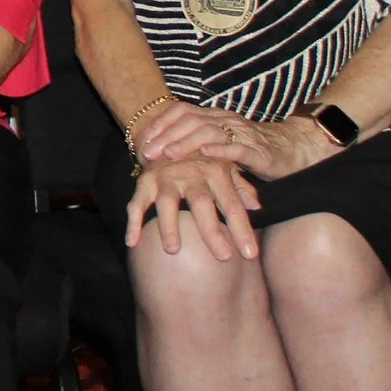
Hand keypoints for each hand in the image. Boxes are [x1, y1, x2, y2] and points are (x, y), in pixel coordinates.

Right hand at [125, 154, 264, 261]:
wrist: (167, 134)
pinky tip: (132, 242)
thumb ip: (241, 187)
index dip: (242, 229)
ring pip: (167, 202)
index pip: (232, 204)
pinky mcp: (144, 181)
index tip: (250, 254)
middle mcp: (190, 174)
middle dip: (212, 230)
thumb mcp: (225, 168)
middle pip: (201, 203)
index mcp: (215, 172)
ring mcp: (165, 177)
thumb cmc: (202, 160)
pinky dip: (133, 222)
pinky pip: (136, 203)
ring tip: (174, 250)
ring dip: (169, 226)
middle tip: (223, 256)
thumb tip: (257, 207)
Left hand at [134, 100, 329, 183]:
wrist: (296, 150)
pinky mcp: (259, 152)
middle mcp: (226, 121)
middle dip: (165, 135)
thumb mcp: (222, 142)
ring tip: (168, 154)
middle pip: (190, 121)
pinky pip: (238, 149)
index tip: (142, 139)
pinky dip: (220, 151)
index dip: (160, 123)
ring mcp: (243, 134)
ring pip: (209, 132)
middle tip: (146, 151)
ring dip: (186, 143)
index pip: (182, 111)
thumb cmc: (254, 149)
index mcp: (215, 117)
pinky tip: (205, 155)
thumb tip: (162, 149)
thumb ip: (198, 141)